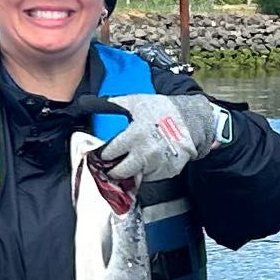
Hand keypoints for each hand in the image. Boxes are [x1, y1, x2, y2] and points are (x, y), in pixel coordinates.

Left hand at [97, 92, 230, 183]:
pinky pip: (152, 177)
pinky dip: (148, 171)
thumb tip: (88, 102)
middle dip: (114, 169)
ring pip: (136, 176)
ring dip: (133, 170)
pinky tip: (150, 159)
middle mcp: (145, 152)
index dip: (104, 154)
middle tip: (114, 165)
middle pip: (120, 172)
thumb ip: (112, 104)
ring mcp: (158, 164)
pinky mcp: (169, 171)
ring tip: (136, 159)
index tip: (104, 154)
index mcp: (134, 136)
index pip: (109, 154)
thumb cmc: (162, 109)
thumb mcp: (135, 102)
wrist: (191, 119)